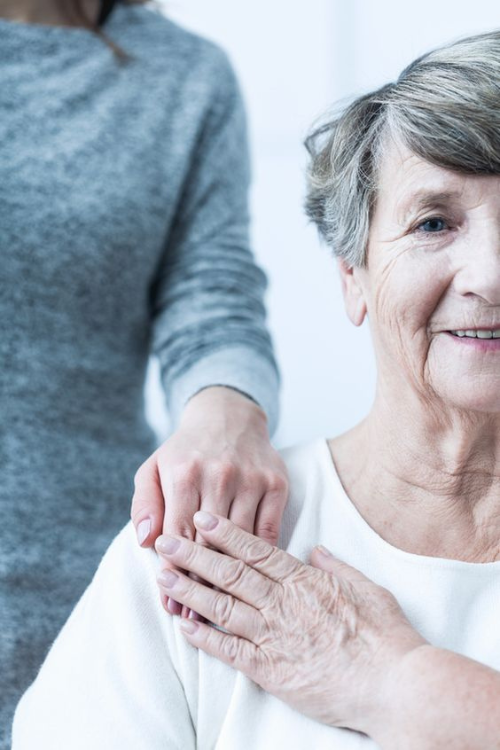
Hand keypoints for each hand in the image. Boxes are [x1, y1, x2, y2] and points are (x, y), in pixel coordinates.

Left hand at [131, 386, 288, 616]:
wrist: (228, 415)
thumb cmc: (185, 451)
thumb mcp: (153, 469)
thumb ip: (144, 504)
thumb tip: (146, 542)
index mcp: (184, 473)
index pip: (176, 534)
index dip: (173, 574)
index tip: (170, 605)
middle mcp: (219, 475)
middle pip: (209, 543)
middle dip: (200, 585)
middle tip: (195, 617)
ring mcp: (251, 480)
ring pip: (240, 542)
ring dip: (231, 579)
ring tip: (224, 609)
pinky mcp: (276, 484)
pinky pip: (269, 532)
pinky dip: (260, 560)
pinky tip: (254, 582)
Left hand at [154, 512, 426, 735]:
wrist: (394, 686)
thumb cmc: (385, 636)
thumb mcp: (366, 587)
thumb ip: (336, 566)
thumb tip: (315, 549)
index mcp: (304, 581)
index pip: (255, 550)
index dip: (225, 533)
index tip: (202, 518)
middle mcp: (283, 604)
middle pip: (229, 573)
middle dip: (194, 555)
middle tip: (166, 542)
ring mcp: (274, 637)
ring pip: (222, 607)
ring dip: (190, 591)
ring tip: (164, 576)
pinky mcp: (272, 671)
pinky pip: (230, 652)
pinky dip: (205, 638)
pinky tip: (184, 625)